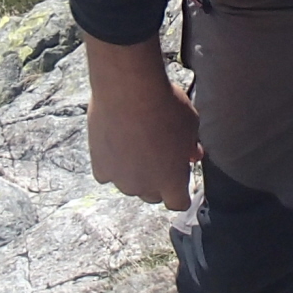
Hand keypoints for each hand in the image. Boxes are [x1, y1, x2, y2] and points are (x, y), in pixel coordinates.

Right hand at [82, 32, 199, 212]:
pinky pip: (107, 174)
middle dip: (157, 181)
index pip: (179, 203)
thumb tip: (193, 154)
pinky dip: (111, 164)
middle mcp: (145, 186)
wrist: (128, 90)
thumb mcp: (190, 123)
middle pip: (152, 195)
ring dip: (134, 173)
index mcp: (172, 181)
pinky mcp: (100, 166)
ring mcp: (120, 178)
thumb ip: (191, 145)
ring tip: (136, 146)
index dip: (181, 192)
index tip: (180, 178)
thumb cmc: (164, 104)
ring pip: (129, 186)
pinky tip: (116, 145)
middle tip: (159, 157)